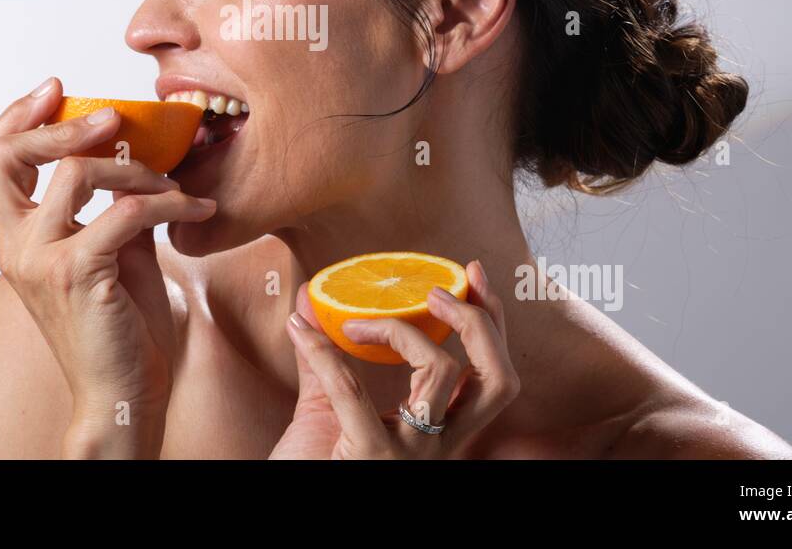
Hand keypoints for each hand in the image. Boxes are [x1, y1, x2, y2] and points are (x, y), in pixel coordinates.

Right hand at [0, 76, 216, 452]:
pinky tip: (196, 207)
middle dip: (54, 124)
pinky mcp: (77, 274)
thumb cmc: (120, 329)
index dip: (14, 118)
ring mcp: (40, 260)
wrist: (122, 395)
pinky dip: (168, 201)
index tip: (55, 90)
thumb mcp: (111, 254)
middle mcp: (15, 246)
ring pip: (76, 173)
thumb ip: (109, 208)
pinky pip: (125, 211)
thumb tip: (135, 161)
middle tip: (109, 115)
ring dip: (136, 166)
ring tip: (171, 179)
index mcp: (16, 239)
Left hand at [268, 260, 518, 458]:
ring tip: (358, 323)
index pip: (492, 378)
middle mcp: (438, 445)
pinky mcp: (370, 455)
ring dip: (400, 330)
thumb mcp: (327, 409)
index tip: (472, 276)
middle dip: (479, 323)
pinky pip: (352, 389)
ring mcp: (410, 452)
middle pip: (496, 380)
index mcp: (440, 432)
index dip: (493, 323)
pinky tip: (298, 330)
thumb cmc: (314, 466)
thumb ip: (324, 357)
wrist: (295, 514)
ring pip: (443, 373)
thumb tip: (309, 298)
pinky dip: (323, 351)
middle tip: (438, 291)